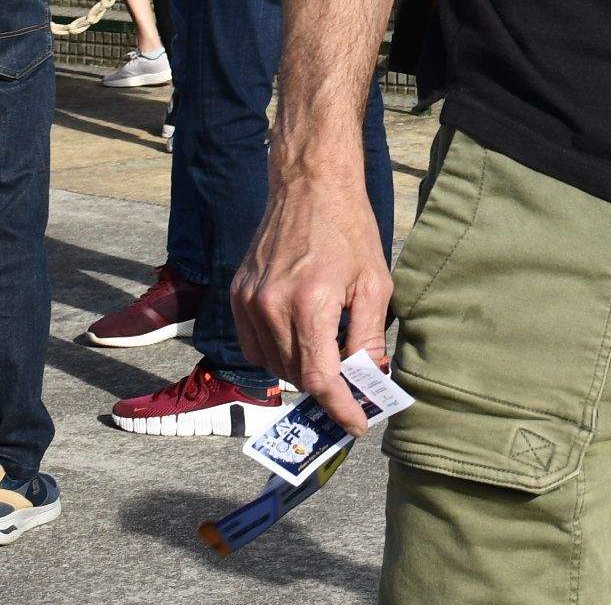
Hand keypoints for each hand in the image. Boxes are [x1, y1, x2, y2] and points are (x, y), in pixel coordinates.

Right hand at [232, 157, 396, 435]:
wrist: (309, 186)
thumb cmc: (348, 229)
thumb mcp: (374, 283)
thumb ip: (369, 336)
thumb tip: (370, 380)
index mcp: (309, 304)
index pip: (321, 378)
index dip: (341, 407)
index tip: (357, 424)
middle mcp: (271, 306)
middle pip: (296, 376)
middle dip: (326, 391)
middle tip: (351, 394)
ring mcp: (248, 301)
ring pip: (273, 364)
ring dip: (301, 373)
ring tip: (329, 364)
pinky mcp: (237, 295)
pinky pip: (254, 345)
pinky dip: (276, 354)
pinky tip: (300, 342)